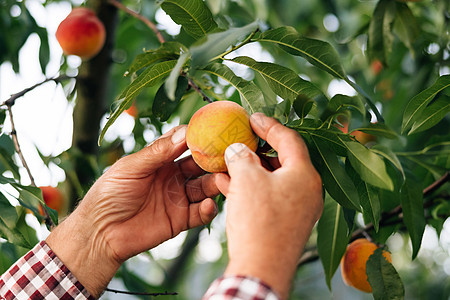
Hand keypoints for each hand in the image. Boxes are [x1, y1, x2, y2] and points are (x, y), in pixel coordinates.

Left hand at [46, 126, 219, 296]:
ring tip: (222, 181)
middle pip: (200, 165)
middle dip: (213, 160)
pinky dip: (208, 209)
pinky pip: (200, 213)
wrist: (99, 233)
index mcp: (160, 159)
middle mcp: (173, 176)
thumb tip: (184, 133)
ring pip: (204, 187)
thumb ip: (158, 152)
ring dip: (215, 183)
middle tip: (228, 156)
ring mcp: (178, 197)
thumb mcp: (131, 168)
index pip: (185, 143)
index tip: (213, 131)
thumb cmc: (109, 194)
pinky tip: (208, 205)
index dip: (198, 137)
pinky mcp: (180, 219)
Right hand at [216, 113, 322, 299]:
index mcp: (304, 175)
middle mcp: (307, 191)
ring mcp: (298, 209)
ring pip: (273, 180)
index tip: (252, 118)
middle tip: (240, 141)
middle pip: (282, 160)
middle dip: (257, 150)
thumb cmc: (258, 221)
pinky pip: (269, 197)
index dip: (269, 125)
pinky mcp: (286, 224)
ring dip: (250, 170)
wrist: (261, 270)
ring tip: (228, 162)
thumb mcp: (246, 179)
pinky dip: (251, 188)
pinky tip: (226, 184)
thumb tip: (236, 150)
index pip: (289, 139)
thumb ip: (241, 157)